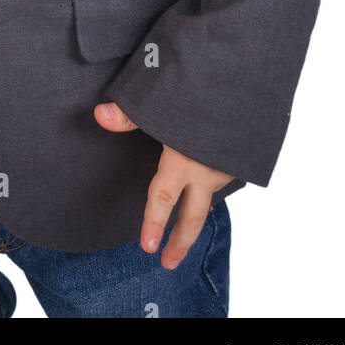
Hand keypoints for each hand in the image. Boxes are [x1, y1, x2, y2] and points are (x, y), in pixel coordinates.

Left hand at [93, 102, 232, 269]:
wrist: (245, 82)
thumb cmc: (201, 91)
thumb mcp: (161, 100)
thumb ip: (129, 114)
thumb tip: (98, 115)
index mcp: (184, 160)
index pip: (163, 198)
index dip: (153, 224)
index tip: (146, 247)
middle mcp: (207, 170)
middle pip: (192, 217)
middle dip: (180, 242)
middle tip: (168, 263)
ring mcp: (226, 167)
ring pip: (209, 198)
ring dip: (197, 214)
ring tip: (185, 230)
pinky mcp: (240, 158)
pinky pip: (222, 179)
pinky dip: (211, 189)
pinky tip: (204, 188)